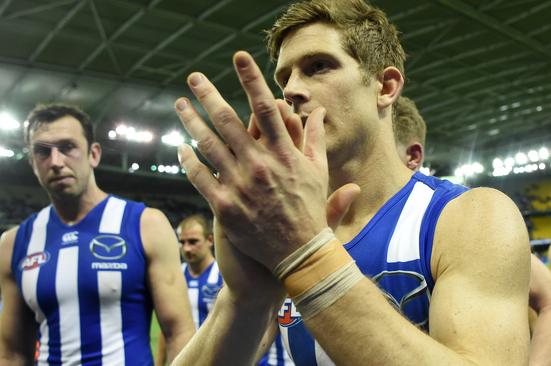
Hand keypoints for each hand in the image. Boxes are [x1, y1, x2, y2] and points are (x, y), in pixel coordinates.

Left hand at [176, 51, 355, 271]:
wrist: (299, 253)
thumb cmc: (310, 210)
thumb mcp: (319, 171)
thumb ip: (315, 139)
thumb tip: (319, 111)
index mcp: (284, 153)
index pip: (264, 107)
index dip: (250, 79)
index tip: (238, 57)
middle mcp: (260, 165)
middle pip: (228, 121)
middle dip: (208, 94)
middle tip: (194, 77)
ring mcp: (240, 186)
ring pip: (208, 145)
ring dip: (191, 121)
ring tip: (180, 105)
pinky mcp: (225, 207)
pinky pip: (200, 177)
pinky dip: (188, 159)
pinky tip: (180, 146)